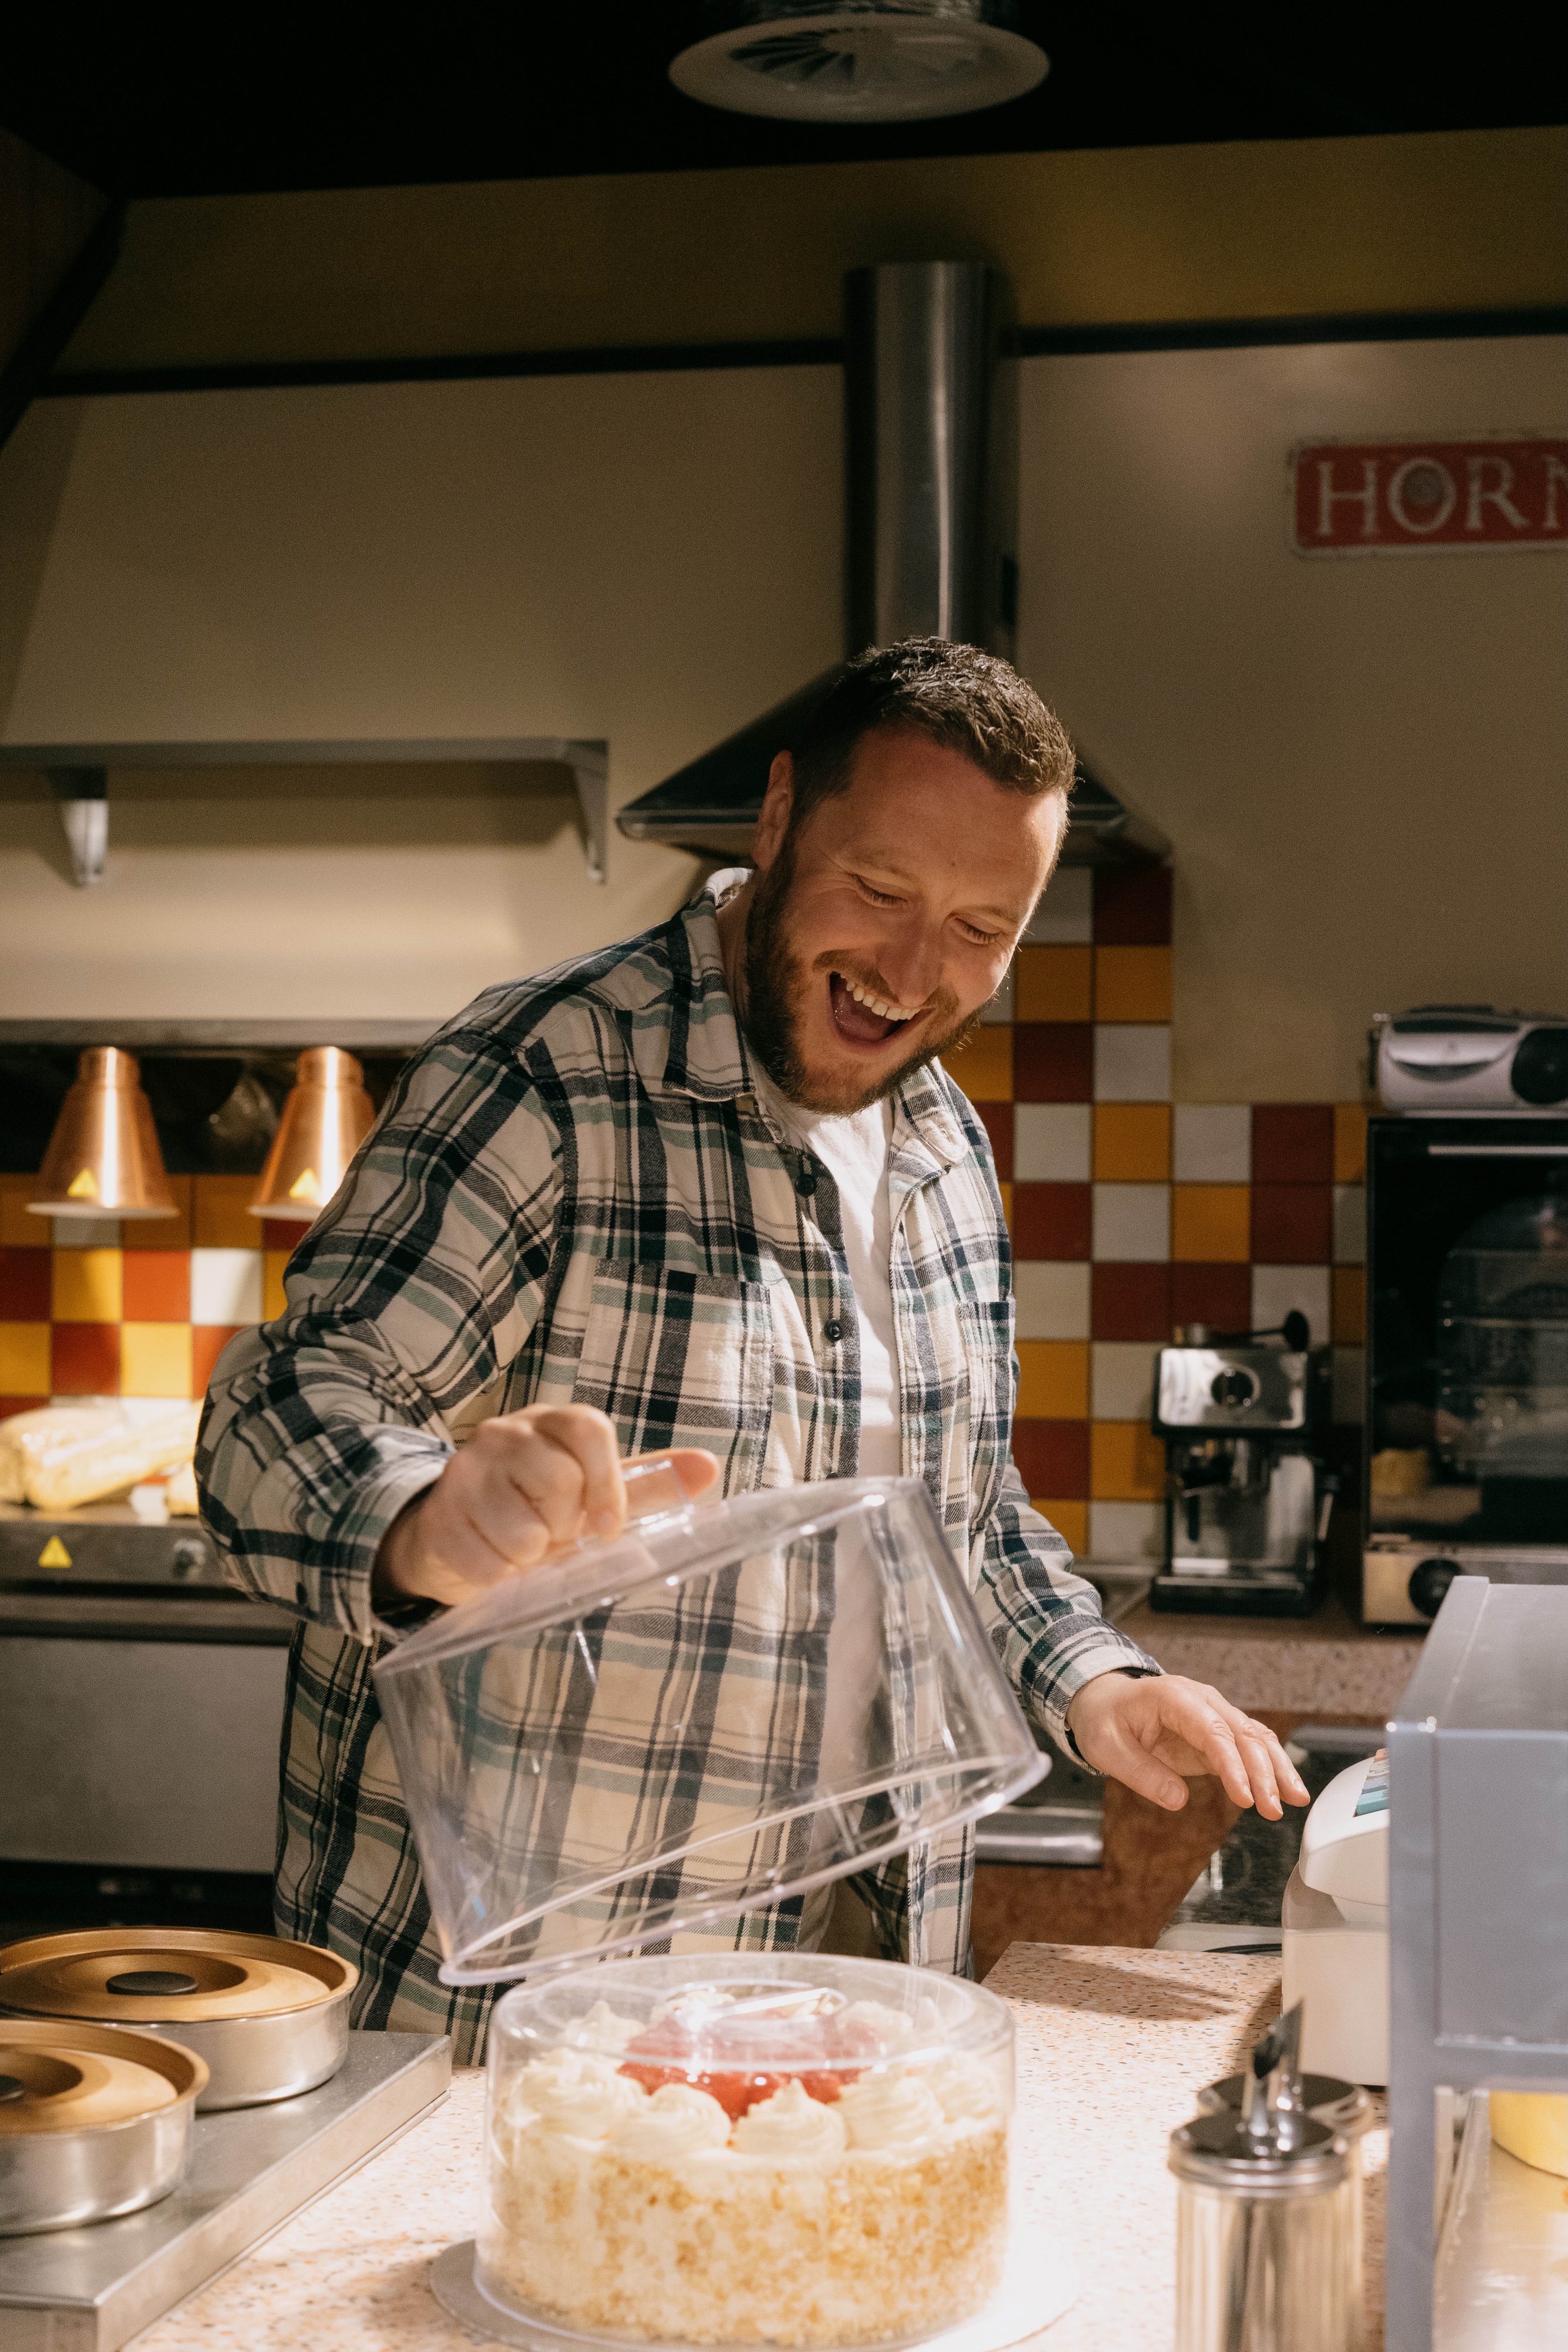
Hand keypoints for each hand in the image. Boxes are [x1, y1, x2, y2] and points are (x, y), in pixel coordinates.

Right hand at [375, 1405, 718, 1609]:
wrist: (459, 1530)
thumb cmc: (539, 1507)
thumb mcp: (595, 1492)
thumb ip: (650, 1482)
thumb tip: (709, 1466)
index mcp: (551, 1423)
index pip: (589, 1430)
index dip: (607, 1483)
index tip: (609, 1527)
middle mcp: (504, 1433)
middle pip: (558, 1482)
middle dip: (564, 1527)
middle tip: (553, 1534)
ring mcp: (465, 1470)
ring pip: (522, 1529)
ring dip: (531, 1556)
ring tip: (524, 1548)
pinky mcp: (439, 1515)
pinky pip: (486, 1562)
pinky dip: (499, 1576)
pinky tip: (494, 1560)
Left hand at [1064, 1672, 1308, 1820]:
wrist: (1105, 1700)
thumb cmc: (1104, 1719)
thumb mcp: (1106, 1747)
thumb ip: (1140, 1772)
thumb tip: (1178, 1799)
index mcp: (1173, 1698)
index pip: (1212, 1730)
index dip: (1232, 1765)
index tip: (1245, 1797)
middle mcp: (1201, 1701)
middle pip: (1242, 1733)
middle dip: (1264, 1772)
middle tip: (1275, 1809)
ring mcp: (1213, 1715)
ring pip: (1255, 1737)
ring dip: (1277, 1769)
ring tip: (1295, 1801)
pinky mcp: (1217, 1734)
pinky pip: (1249, 1748)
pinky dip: (1270, 1767)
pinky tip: (1286, 1790)